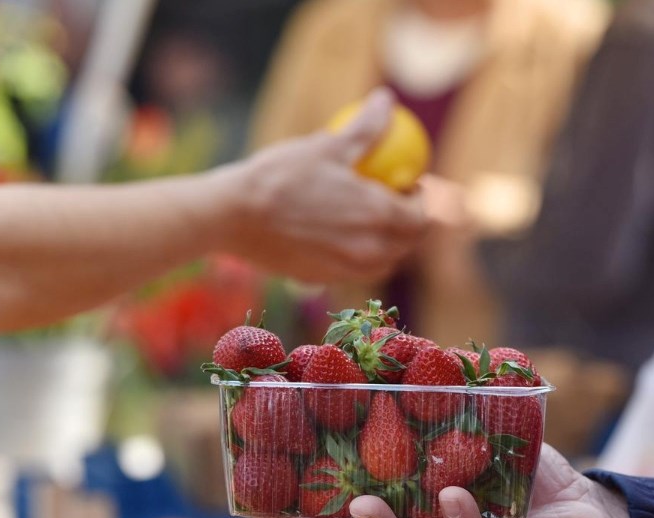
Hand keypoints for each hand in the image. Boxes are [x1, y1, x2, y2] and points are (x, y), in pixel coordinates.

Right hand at [221, 88, 426, 282]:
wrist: (231, 216)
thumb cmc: (279, 176)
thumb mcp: (327, 145)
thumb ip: (365, 127)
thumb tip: (387, 101)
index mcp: (379, 215)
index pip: (422, 217)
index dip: (422, 200)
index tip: (407, 183)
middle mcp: (369, 250)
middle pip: (407, 244)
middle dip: (409, 224)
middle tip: (393, 200)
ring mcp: (346, 270)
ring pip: (383, 262)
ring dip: (385, 243)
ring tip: (368, 219)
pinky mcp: (322, 281)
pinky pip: (353, 271)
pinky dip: (356, 256)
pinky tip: (337, 234)